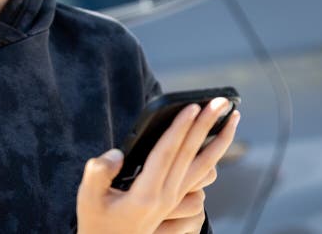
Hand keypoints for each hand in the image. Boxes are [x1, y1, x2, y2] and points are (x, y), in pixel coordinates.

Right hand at [75, 98, 240, 233]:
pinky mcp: (177, 199)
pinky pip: (203, 174)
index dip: (179, 129)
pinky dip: (214, 154)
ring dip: (220, 140)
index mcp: (145, 196)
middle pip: (192, 154)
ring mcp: (174, 199)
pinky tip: (218, 140)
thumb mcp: (88, 198)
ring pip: (206, 165)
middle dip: (207, 125)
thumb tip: (117, 154)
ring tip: (233, 117)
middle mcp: (165, 197)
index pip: (167, 154)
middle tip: (221, 101)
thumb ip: (98, 172)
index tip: (193, 107)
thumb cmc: (96, 220)